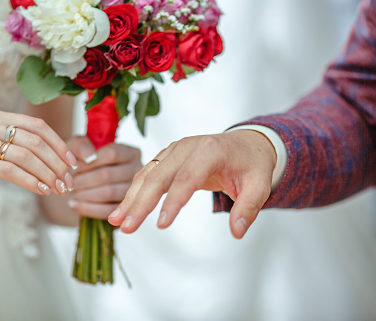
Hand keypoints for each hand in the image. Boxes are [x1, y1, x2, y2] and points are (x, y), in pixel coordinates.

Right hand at [0, 109, 76, 197]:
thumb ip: (14, 145)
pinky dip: (32, 181)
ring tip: (59, 189)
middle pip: (36, 141)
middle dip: (58, 163)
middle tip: (69, 181)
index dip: (59, 144)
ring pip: (27, 156)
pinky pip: (11, 171)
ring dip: (49, 175)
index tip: (73, 163)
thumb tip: (51, 161)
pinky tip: (43, 190)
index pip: (38, 125)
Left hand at [66, 136, 141, 219]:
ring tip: (72, 192)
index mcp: (130, 153)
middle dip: (84, 180)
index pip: (112, 153)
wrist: (84, 182)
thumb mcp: (78, 146)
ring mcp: (134, 192)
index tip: (74, 167)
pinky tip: (74, 203)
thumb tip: (89, 157)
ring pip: (109, 193)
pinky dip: (87, 208)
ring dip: (85, 194)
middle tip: (70, 182)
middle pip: (108, 174)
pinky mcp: (125, 210)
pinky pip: (107, 210)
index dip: (89, 161)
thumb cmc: (83, 161)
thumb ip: (81, 145)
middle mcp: (137, 171)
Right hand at [107, 130, 276, 238]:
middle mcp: (187, 146)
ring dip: (131, 198)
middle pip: (159, 176)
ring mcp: (174, 149)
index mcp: (210, 150)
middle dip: (140, 203)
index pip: (188, 178)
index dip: (173, 202)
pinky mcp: (167, 156)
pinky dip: (134, 191)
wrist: (245, 143)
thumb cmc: (252, 165)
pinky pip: (147, 173)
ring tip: (116, 221)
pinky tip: (123, 209)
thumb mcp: (259, 185)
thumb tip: (237, 232)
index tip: (162, 226)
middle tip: (127, 228)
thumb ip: (248, 208)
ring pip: (147, 174)